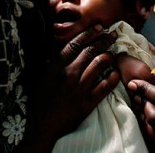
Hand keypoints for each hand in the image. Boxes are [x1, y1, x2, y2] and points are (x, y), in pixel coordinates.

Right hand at [21, 25, 119, 151]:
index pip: (75, 44)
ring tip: (114, 53)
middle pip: (90, 51)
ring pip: (99, 65)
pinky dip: (112, 78)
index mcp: (56, 67)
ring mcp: (79, 88)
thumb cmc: (39, 101)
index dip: (89, 34)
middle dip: (104, 40)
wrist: (42, 127)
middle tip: (113, 34)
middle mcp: (69, 74)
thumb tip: (58, 49)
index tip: (99, 27)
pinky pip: (104, 87)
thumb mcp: (39, 78)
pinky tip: (115, 73)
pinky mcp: (87, 103)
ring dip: (109, 56)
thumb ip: (50, 63)